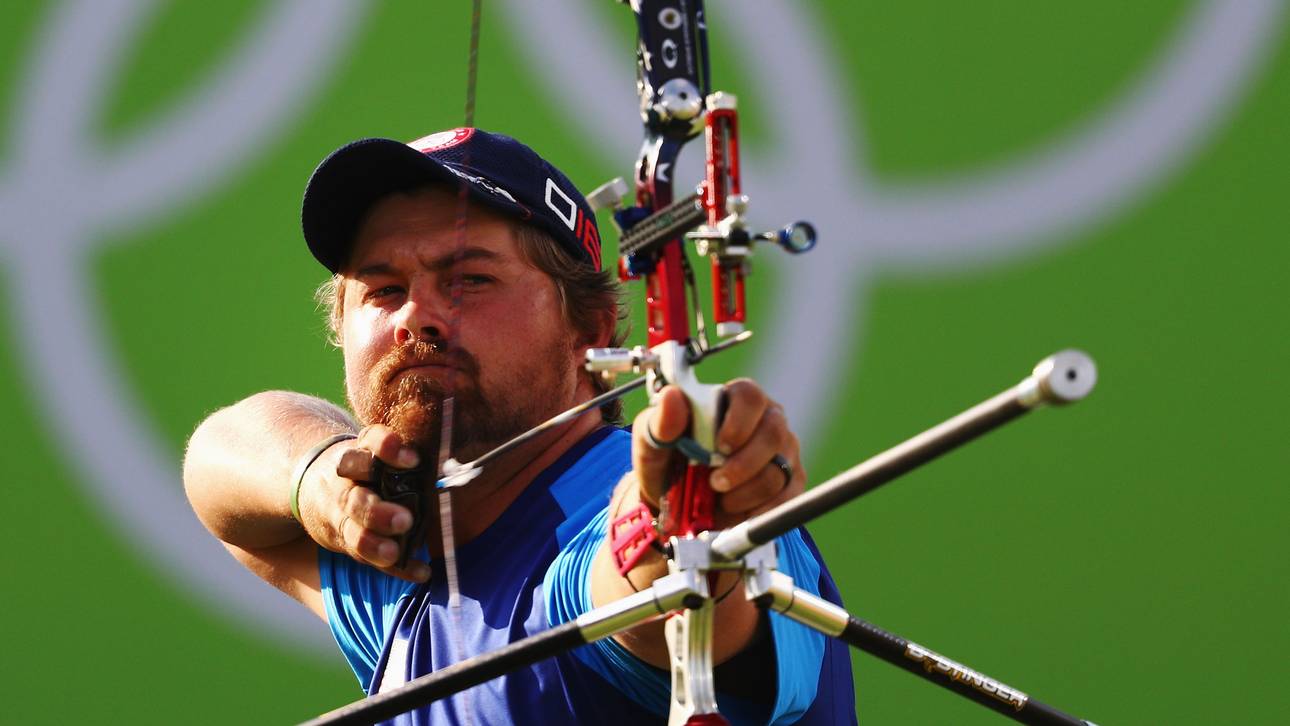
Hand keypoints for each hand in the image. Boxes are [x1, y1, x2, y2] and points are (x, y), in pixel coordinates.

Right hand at [297, 424, 430, 581]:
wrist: (315, 489)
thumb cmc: (363, 467)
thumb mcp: (373, 449)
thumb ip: (400, 454)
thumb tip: (453, 462)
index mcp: (358, 455)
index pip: (369, 445)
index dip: (387, 450)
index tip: (413, 460)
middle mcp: (345, 486)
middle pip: (355, 499)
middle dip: (376, 512)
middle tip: (404, 520)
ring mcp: (342, 517)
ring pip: (353, 532)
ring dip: (373, 544)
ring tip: (393, 552)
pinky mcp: (347, 542)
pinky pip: (368, 558)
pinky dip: (396, 568)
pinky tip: (421, 572)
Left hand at [632, 379, 804, 528]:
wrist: (677, 505)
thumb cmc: (667, 464)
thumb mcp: (653, 444)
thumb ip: (661, 422)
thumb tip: (672, 397)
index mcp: (733, 400)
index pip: (749, 396)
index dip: (739, 422)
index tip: (720, 446)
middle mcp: (765, 420)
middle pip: (773, 432)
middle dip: (743, 464)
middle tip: (716, 483)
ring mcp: (782, 450)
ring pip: (780, 468)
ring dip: (747, 491)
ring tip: (721, 499)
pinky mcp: (791, 481)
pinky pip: (789, 497)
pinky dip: (762, 510)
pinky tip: (740, 513)